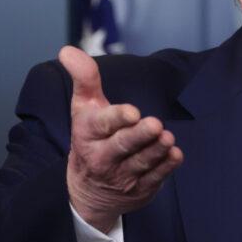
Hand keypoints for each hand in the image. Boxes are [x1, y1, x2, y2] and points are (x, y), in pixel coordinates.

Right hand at [59, 46, 183, 231]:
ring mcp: (122, 176)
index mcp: (88, 134)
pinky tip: (174, 154)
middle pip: (123, 145)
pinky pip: (155, 178)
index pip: (102, 124)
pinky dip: (166, 167)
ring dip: (156, 150)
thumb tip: (67, 50)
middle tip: (155, 125)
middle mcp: (103, 157)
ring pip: (142, 162)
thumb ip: (84, 78)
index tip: (132, 112)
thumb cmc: (91, 139)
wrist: (88, 192)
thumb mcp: (83, 108)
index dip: (117, 118)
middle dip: (139, 136)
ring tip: (167, 138)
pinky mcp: (139, 189)